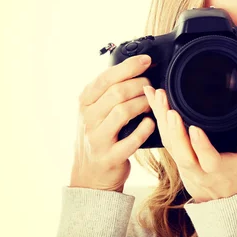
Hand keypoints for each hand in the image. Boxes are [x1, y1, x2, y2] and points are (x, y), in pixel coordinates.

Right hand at [70, 54, 155, 192]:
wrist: (90, 175)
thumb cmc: (99, 136)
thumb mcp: (96, 110)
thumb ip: (109, 91)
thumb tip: (137, 67)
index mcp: (85, 102)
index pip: (105, 78)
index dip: (128, 66)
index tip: (147, 60)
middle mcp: (88, 119)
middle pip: (116, 93)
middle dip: (139, 85)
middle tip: (152, 85)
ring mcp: (97, 139)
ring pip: (122, 112)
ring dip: (143, 104)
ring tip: (152, 104)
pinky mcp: (109, 157)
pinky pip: (131, 140)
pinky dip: (144, 129)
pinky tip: (150, 123)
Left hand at [143, 86, 236, 202]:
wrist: (224, 198)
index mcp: (219, 170)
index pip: (208, 160)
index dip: (201, 146)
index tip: (195, 129)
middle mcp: (198, 170)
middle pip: (182, 153)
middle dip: (174, 130)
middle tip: (170, 108)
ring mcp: (184, 164)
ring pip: (169, 144)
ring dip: (162, 120)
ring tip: (159, 96)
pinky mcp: (175, 156)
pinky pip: (164, 138)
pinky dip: (157, 117)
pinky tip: (152, 98)